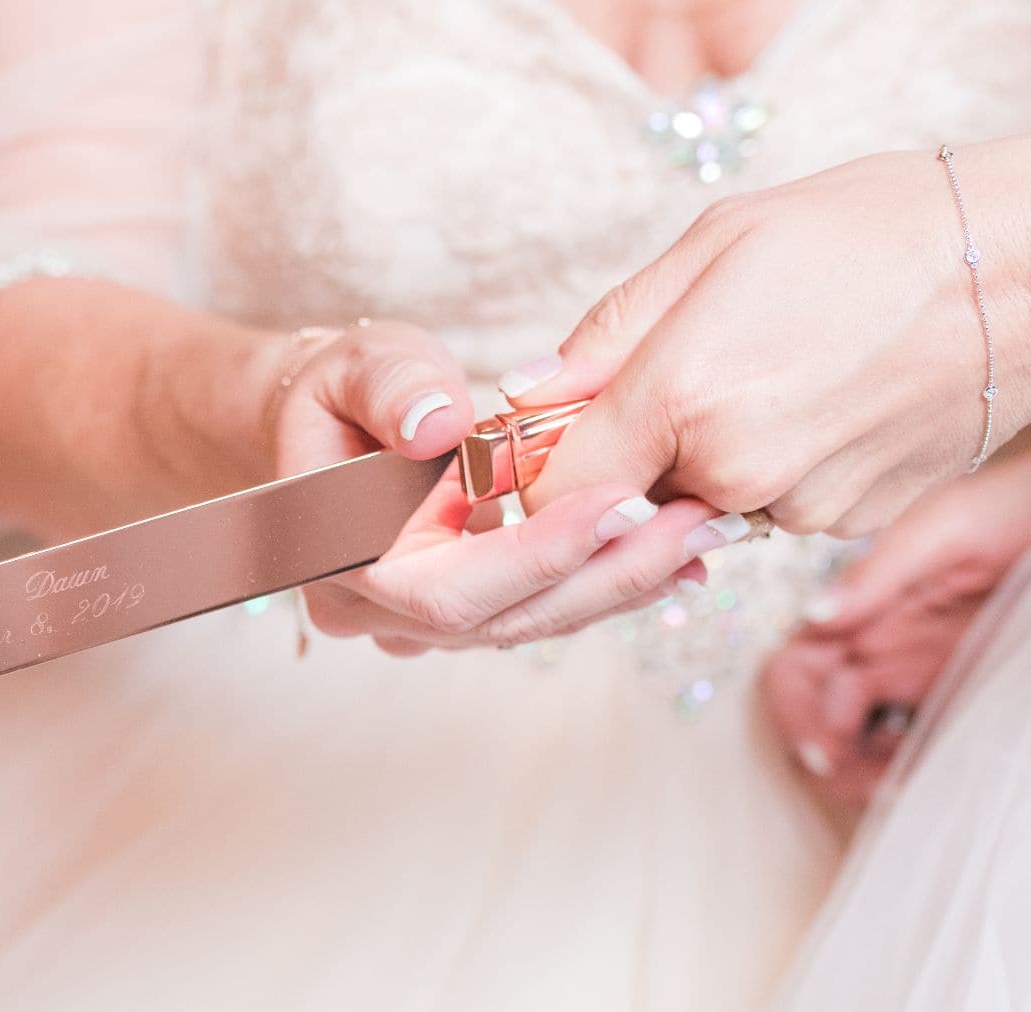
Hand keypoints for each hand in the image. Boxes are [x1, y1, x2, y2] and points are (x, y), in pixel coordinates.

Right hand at [265, 321, 722, 654]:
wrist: (323, 427)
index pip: (449, 586)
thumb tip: (440, 426)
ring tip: (707, 535)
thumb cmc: (340, 392)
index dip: (539, 552)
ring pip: (532, 623)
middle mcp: (374, 614)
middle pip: (506, 618)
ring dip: (622, 583)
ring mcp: (417, 626)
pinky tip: (678, 555)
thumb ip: (393, 388)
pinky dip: (608, 582)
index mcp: (338, 561)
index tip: (621, 500)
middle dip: (609, 573)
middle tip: (700, 524)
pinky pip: (540, 610)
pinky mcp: (462, 616)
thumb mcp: (357, 365)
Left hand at [520, 131, 1030, 535]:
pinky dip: (781, 465)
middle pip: (629, 499)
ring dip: (713, 455)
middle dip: (637, 447)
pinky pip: (776, 506)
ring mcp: (799, 510)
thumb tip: (527, 395)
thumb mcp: (716, 245)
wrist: (1029, 269)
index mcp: (684, 400)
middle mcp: (736, 475)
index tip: (554, 430)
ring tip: (780, 367)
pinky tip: (828, 397)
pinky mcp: (850, 524)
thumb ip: (607, 333)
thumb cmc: (868, 232)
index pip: (557, 487)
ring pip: (706, 503)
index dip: (542, 465)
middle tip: (693, 364)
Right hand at [758, 411, 1030, 809]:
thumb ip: (878, 573)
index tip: (828, 752)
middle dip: (830, 761)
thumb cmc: (1013, 503)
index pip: (794, 673)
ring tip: (904, 789)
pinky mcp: (955, 689)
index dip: (798, 716)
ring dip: (865, 774)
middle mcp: (878, 645)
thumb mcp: (942, 528)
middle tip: (874, 788)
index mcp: (862, 610)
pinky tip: (934, 774)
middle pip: (819, 719)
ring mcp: (914, 670)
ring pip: (859, 741)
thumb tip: (814, 616)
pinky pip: (910, 742)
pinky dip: (906, 768)